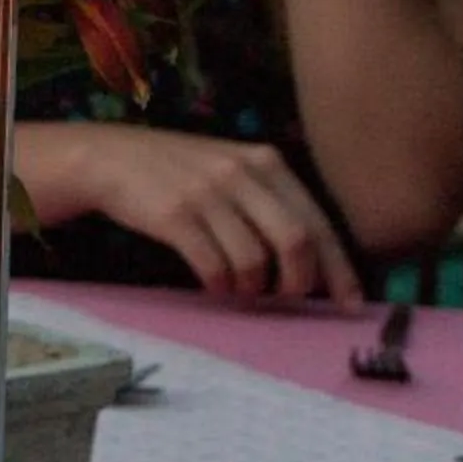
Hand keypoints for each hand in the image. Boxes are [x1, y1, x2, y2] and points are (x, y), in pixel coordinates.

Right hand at [37, 120, 362, 305]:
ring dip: (253, 289)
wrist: (112, 158)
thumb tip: (312, 262)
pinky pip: (214, 266)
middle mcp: (242, 173)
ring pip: (255, 260)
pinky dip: (221, 286)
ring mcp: (208, 193)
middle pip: (295, 242)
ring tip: (241, 290)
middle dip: (299, 283)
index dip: (339, 268)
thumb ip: (270, 203)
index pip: (318, 222)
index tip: (350, 304)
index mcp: (266, 162)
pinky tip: (215, 285)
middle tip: (287, 300)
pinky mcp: (175, 215)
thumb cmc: (180, 171)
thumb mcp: (232, 170)